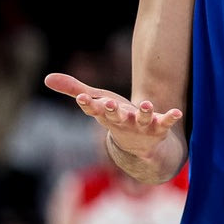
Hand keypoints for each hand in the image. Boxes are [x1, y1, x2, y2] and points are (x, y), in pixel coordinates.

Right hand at [43, 72, 182, 159]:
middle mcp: (122, 122)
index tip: (81, 98)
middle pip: (115, 116)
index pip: (94, 109)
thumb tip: (47, 78)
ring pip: (141, 119)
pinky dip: (170, 117)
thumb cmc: (116, 117)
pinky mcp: (158, 128)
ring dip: (142, 112)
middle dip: (111, 110)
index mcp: (106, 115)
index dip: (88, 104)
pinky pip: (165, 122)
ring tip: (145, 104)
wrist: (140, 146)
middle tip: (107, 104)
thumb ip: (74, 89)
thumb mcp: (96, 102)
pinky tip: (177, 112)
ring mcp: (141, 127)